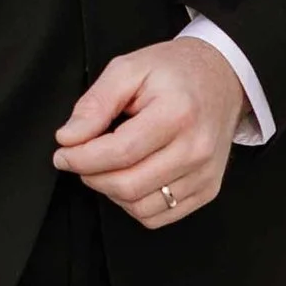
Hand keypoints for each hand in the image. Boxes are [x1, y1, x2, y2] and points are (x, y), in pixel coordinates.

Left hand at [54, 37, 246, 225]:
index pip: (120, 153)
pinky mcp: (207, 190)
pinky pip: (159, 216)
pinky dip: (135, 204)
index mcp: (177, 114)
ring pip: (141, 208)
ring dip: (112, 192)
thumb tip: (69, 138)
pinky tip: (131, 178)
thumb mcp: (128, 69)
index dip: (82, 158)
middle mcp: (196, 149)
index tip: (63, 152)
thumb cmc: (175, 71)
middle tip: (80, 159)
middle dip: (92, 176)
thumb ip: (95, 103)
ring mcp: (205, 174)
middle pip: (128, 186)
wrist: (222, 77)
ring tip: (107, 167)